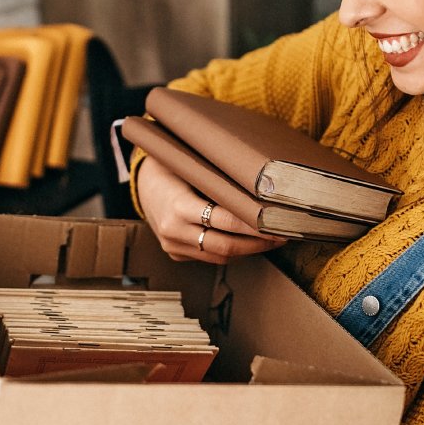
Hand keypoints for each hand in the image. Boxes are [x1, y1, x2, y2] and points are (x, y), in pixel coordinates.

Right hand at [135, 157, 285, 264]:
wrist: (142, 182)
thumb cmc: (173, 167)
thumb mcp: (192, 168)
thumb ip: (219, 181)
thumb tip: (262, 189)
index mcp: (178, 207)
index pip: (225, 220)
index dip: (254, 224)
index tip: (276, 222)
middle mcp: (173, 231)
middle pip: (225, 245)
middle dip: (257, 243)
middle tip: (281, 236)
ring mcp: (173, 246)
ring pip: (219, 256)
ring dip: (247, 250)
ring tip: (271, 241)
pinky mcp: (175, 253)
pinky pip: (209, 257)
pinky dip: (231, 251)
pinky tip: (248, 242)